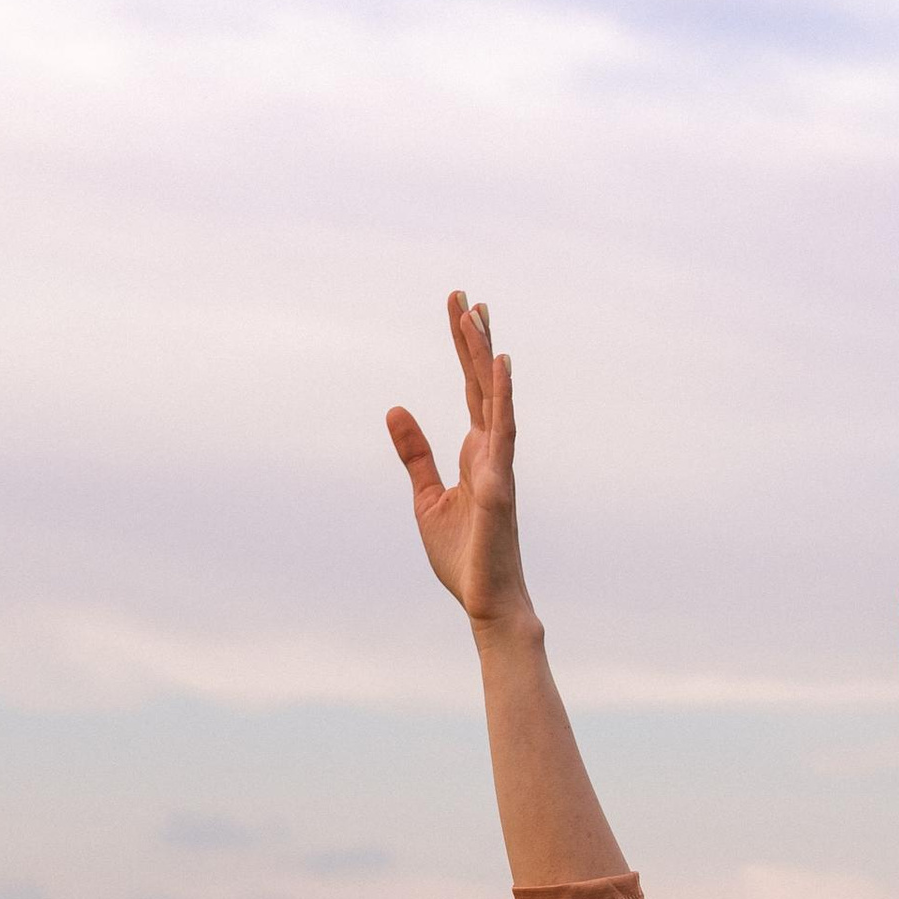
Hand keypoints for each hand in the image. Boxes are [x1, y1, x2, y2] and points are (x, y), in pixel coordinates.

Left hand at [386, 291, 533, 631]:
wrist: (486, 603)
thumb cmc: (464, 557)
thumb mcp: (427, 497)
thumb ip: (415, 453)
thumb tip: (395, 408)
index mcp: (477, 453)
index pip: (471, 389)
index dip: (464, 349)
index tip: (459, 307)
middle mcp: (492, 451)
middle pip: (482, 384)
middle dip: (473, 340)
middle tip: (464, 295)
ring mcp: (499, 466)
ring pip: (494, 399)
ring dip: (486, 357)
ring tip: (478, 315)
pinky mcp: (499, 486)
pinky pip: (502, 434)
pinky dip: (502, 398)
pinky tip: (500, 366)